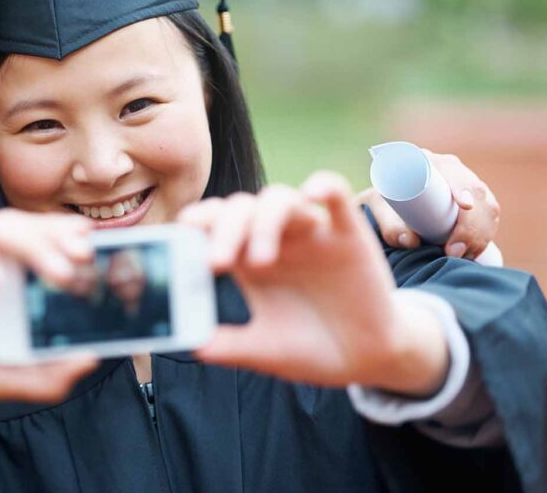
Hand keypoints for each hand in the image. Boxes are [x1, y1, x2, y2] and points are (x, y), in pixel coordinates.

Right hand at [0, 210, 97, 418]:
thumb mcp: (1, 376)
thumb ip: (44, 374)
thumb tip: (90, 359)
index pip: (37, 244)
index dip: (66, 239)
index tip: (98, 250)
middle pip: (22, 228)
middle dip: (57, 238)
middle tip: (85, 256)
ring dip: (33, 244)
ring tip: (60, 271)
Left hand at [179, 172, 448, 393]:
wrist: (368, 360)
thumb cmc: (312, 348)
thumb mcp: (266, 350)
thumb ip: (230, 346)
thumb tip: (192, 345)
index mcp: (245, 259)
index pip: (212, 223)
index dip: (194, 225)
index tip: (178, 243)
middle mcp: (275, 239)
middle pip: (239, 208)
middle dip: (220, 229)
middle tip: (215, 265)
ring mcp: (311, 234)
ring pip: (278, 199)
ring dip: (261, 222)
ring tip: (257, 262)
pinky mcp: (349, 235)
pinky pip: (335, 194)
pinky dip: (323, 186)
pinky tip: (311, 195)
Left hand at [357, 149, 500, 259]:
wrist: (386, 208)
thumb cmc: (379, 204)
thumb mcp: (376, 210)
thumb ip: (388, 225)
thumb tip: (411, 241)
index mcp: (427, 161)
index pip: (452, 169)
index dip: (462, 186)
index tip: (464, 205)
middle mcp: (451, 170)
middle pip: (476, 191)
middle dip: (472, 224)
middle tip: (453, 251)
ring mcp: (467, 186)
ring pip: (487, 208)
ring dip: (480, 235)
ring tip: (460, 256)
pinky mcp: (476, 204)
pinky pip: (490, 219)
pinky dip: (484, 238)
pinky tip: (472, 252)